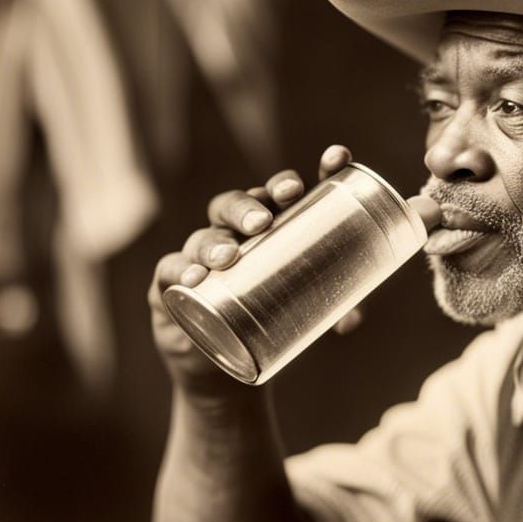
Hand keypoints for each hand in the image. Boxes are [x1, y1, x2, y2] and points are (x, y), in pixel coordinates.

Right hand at [148, 145, 363, 394]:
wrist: (217, 362)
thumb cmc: (264, 321)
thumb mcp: (306, 313)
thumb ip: (332, 309)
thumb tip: (350, 319)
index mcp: (272, 229)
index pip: (287, 193)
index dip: (309, 174)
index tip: (337, 159)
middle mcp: (235, 234)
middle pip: (240, 205)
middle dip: (252, 205)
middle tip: (265, 220)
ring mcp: (201, 256)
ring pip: (206, 235)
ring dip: (217, 241)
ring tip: (230, 256)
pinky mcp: (172, 284)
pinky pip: (171, 271)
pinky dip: (182, 271)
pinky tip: (194, 278)